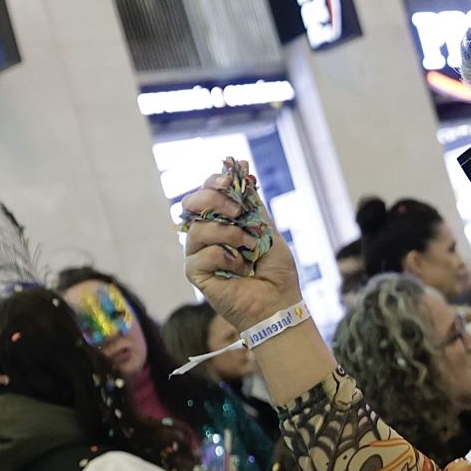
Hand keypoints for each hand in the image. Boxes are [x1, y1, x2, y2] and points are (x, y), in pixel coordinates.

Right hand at [180, 160, 300, 329]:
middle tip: (237, 211)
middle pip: (191, 205)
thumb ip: (252, 205)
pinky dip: (226, 258)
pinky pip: (201, 256)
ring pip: (197, 229)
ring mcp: (198, 253)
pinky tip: (239, 269)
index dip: (214, 181)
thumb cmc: (276, 270)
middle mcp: (206, 235)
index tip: (230, 179)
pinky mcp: (195, 273)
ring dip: (228, 234)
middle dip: (213, 200)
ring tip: (249, 247)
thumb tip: (242, 169)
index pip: (207, 192)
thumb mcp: (268, 231)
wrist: (279, 301)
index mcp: (222, 221)